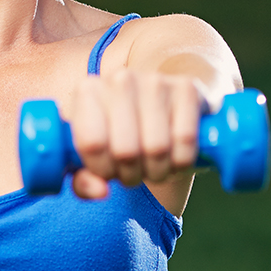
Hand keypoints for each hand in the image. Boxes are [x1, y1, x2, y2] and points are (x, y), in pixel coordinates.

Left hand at [65, 69, 204, 198]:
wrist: (162, 105)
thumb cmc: (118, 135)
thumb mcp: (92, 156)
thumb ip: (83, 180)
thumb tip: (100, 191)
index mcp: (87, 91)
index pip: (92, 143)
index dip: (103, 170)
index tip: (109, 173)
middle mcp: (119, 79)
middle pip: (126, 150)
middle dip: (132, 175)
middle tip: (134, 173)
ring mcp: (155, 80)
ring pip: (157, 148)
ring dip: (158, 171)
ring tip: (154, 167)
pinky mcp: (187, 88)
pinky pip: (186, 140)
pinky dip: (182, 161)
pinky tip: (175, 157)